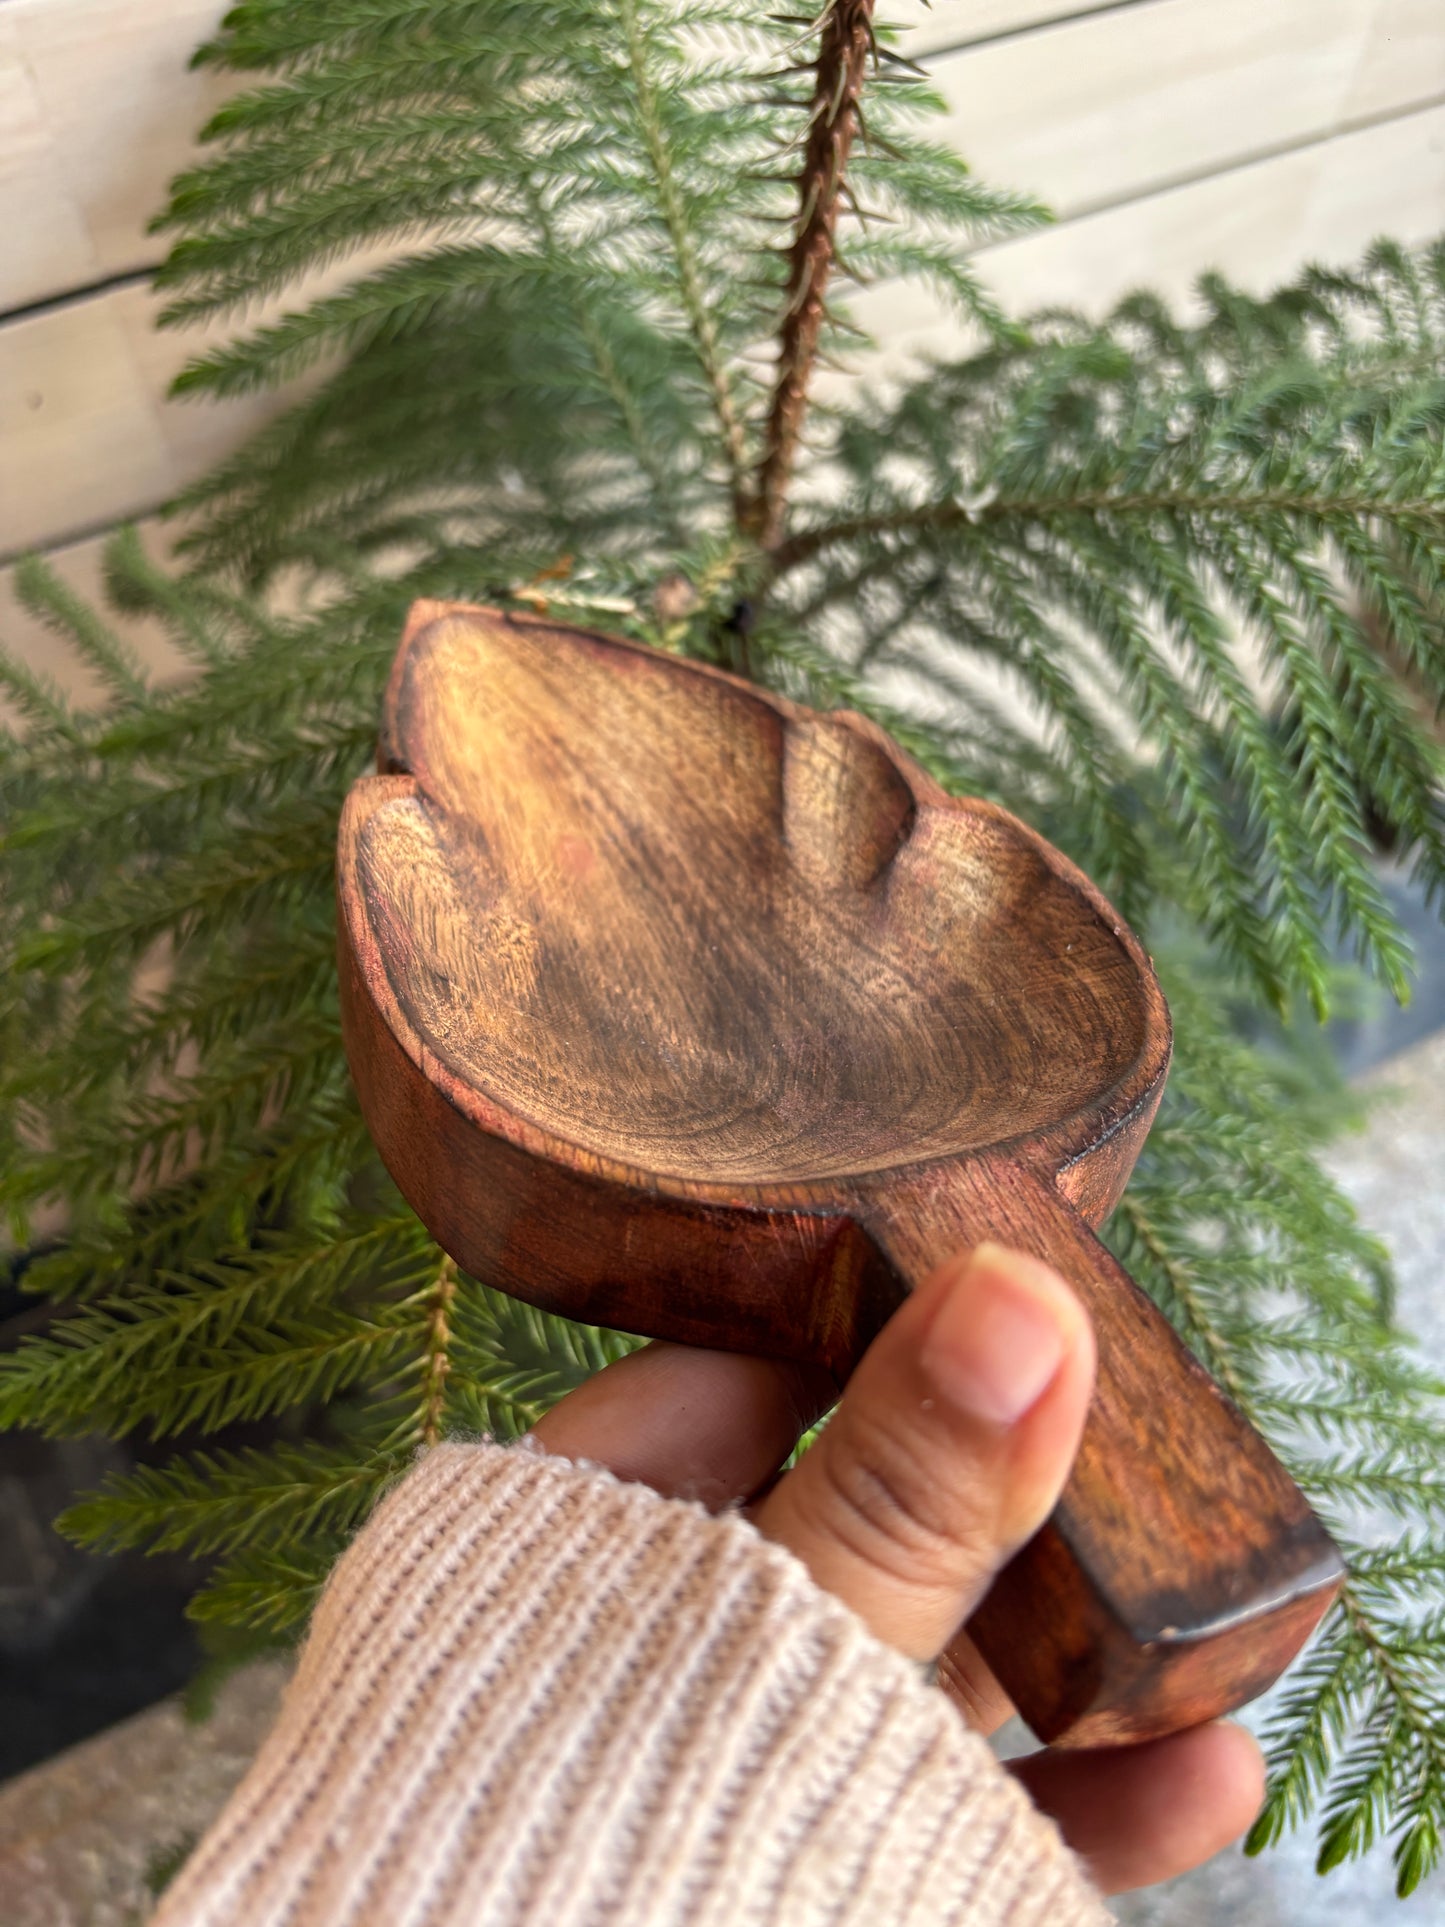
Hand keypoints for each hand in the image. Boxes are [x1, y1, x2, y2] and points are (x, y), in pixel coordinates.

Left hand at [532, 1242, 1264, 1895]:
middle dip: (1009, 1494)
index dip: (883, 1318)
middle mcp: (662, 1628)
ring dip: (1069, 1653)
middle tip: (1133, 1442)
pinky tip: (1199, 1776)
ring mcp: (744, 1751)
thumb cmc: (590, 1841)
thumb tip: (1016, 1298)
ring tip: (1198, 1619)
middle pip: (868, 1514)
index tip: (1012, 1286)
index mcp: (591, 1522)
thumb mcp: (770, 1642)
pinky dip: (1078, 1798)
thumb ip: (896, 1490)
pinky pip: (959, 1811)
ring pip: (929, 1669)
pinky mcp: (818, 1865)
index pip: (750, 1365)